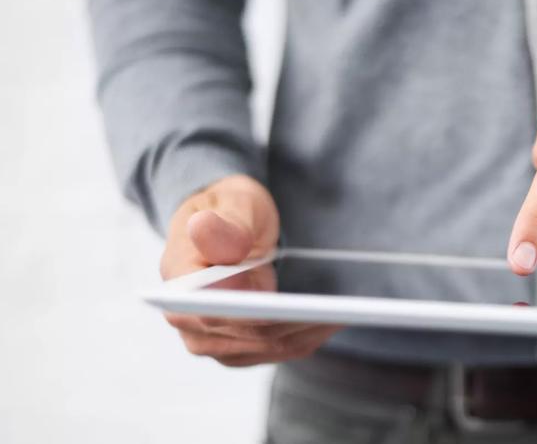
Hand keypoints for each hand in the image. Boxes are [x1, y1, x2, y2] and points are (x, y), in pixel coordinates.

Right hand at [161, 174, 341, 366]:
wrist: (228, 227)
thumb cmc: (228, 212)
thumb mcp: (231, 204)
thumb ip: (223, 226)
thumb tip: (219, 244)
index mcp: (178, 285)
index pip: (216, 313)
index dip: (256, 314)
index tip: (296, 308)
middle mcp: (188, 321)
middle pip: (251, 334)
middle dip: (294, 323)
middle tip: (337, 311)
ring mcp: (212, 340)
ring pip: (270, 346)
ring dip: (307, 332)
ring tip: (342, 313)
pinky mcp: (239, 347)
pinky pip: (279, 349)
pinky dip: (307, 336)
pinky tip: (330, 321)